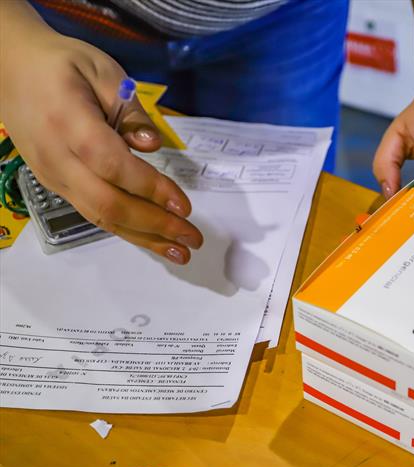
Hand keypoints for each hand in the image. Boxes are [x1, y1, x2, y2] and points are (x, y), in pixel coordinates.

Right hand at [0, 31, 201, 263]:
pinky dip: (125, 229)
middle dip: (154, 224)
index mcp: (68, 122)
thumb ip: (131, 110)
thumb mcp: (103, 70)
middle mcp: (56, 157)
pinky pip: (92, 212)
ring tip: (179, 253)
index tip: (184, 205)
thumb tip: (152, 145)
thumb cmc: (61, 63)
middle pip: (106, 202)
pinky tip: (152, 238)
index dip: (150, 188)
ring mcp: (52, 175)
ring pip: (98, 216)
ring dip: (143, 237)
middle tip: (192, 238)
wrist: (7, 67)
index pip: (112, 165)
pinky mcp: (54, 184)